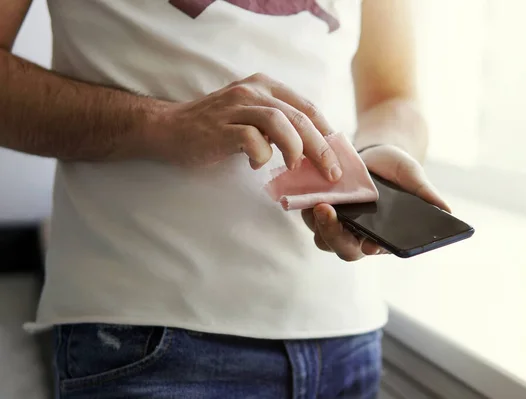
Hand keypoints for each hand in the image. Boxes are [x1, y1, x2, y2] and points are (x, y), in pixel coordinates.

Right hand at [148, 73, 341, 181]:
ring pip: (280, 122)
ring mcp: (236, 106)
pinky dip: (260, 155)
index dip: (327, 133)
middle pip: (299, 116)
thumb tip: (312, 151)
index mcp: (265, 87)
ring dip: (295, 149)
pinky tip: (254, 165)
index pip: (307, 107)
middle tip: (331, 172)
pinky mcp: (221, 126)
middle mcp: (253, 91)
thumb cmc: (215, 128)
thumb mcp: (251, 117)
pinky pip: (252, 139)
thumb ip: (278, 126)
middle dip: (321, 147)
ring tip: (296, 167)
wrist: (169, 128)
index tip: (338, 157)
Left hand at [301, 145, 450, 261]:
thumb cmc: (398, 172)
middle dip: (333, 233)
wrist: (376, 155)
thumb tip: (448, 211)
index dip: (369, 248)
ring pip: (321, 235)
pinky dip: (306, 205)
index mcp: (380, 236)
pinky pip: (308, 214)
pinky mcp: (319, 207)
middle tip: (327, 212)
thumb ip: (426, 194)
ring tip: (317, 202)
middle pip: (341, 246)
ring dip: (316, 221)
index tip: (369, 244)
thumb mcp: (414, 178)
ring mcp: (336, 222)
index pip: (372, 249)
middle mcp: (356, 235)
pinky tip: (308, 190)